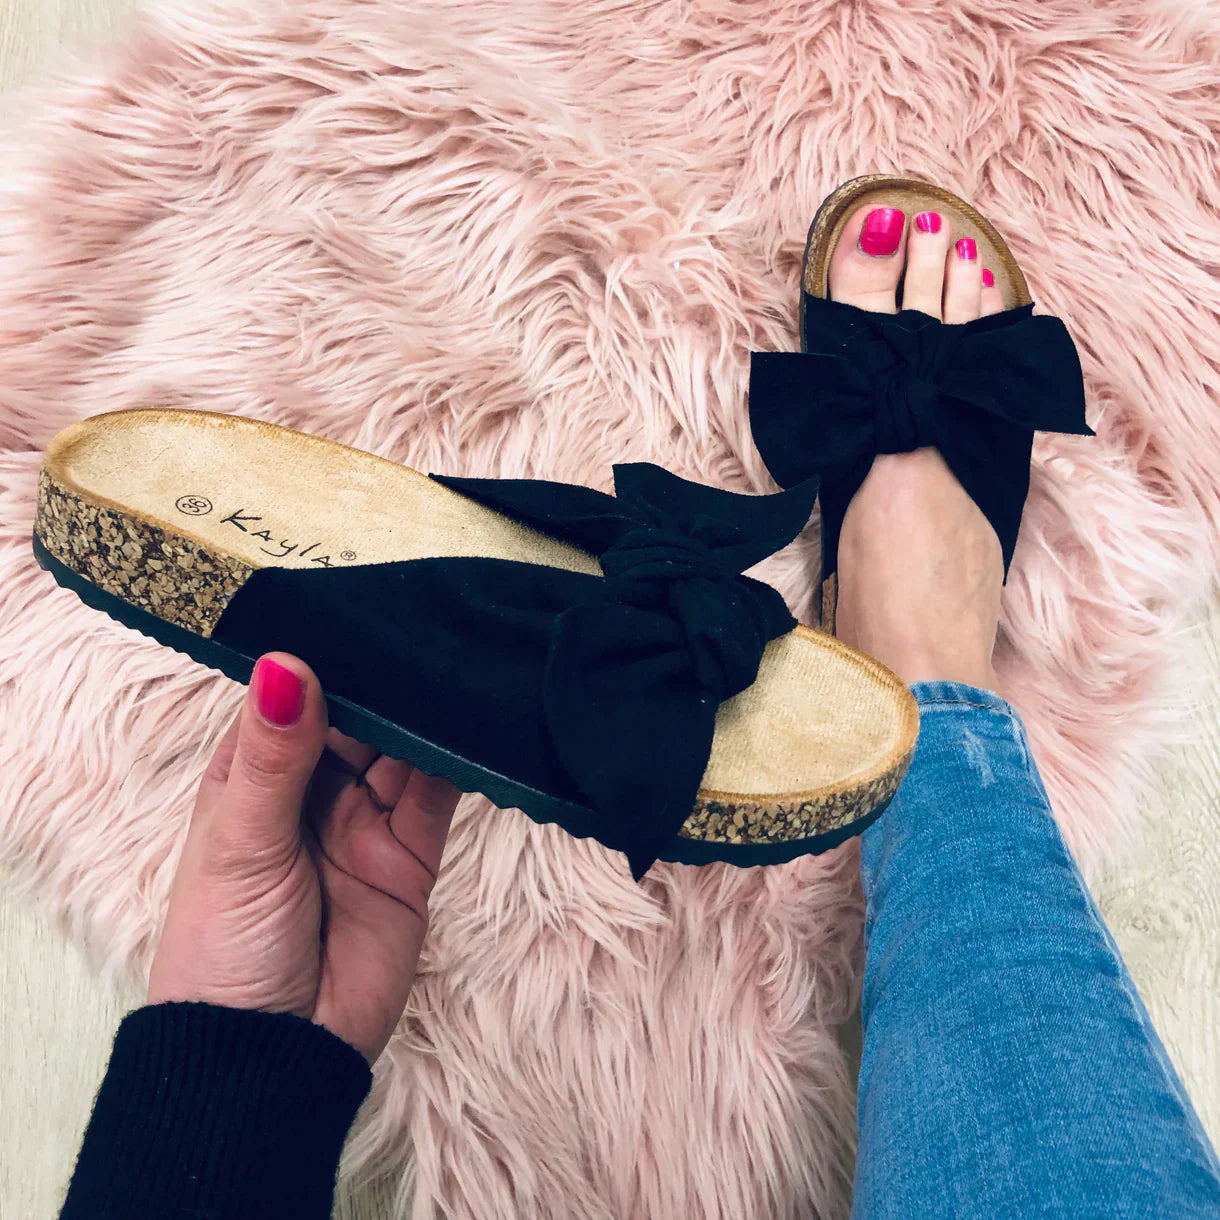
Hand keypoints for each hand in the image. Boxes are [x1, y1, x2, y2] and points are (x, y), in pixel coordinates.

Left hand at [147, 653, 460, 1062]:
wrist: (272, 1058)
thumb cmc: (225, 945)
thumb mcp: (241, 842)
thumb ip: (274, 755)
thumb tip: (287, 661)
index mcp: (254, 775)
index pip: (292, 697)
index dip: (323, 655)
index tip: (361, 600)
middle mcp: (312, 790)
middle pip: (356, 719)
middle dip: (384, 679)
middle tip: (427, 621)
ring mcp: (364, 823)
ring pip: (401, 751)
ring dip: (423, 714)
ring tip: (456, 660)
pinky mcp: (411, 857)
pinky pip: (437, 798)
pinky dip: (455, 761)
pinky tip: (471, 720)